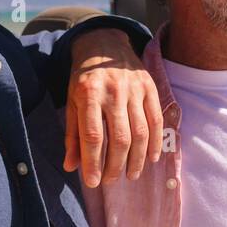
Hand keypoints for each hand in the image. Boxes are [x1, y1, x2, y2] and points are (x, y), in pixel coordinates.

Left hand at [63, 28, 162, 186]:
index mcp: (89, 94)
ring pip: (140, 132)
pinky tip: (151, 158)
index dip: (93, 162)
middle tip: (111, 181)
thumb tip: (71, 166)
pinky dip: (155, 143)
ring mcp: (135, 89)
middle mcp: (113, 91)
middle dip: (116, 165)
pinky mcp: (150, 88)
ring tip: (131, 175)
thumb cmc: (84, 78)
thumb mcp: (72, 102)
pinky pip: (156, 120)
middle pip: (119, 138)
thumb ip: (73, 135)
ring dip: (137, 159)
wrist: (105, 44)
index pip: (93, 136)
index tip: (93, 182)